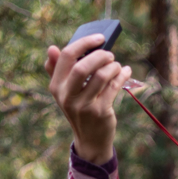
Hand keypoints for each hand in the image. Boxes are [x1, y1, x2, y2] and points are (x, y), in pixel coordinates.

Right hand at [45, 35, 134, 164]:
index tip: (99, 38)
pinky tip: (125, 72)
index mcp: (56, 86)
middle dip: (100, 55)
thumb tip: (52, 48)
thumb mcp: (65, 92)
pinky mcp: (101, 112)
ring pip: (102, 76)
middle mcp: (67, 96)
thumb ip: (57, 70)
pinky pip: (114, 87)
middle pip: (83, 66)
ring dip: (113, 66)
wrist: (90, 140)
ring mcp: (84, 106)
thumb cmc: (79, 109)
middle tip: (109, 55)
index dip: (84, 43)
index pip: (66, 56)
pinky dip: (122, 75)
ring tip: (117, 66)